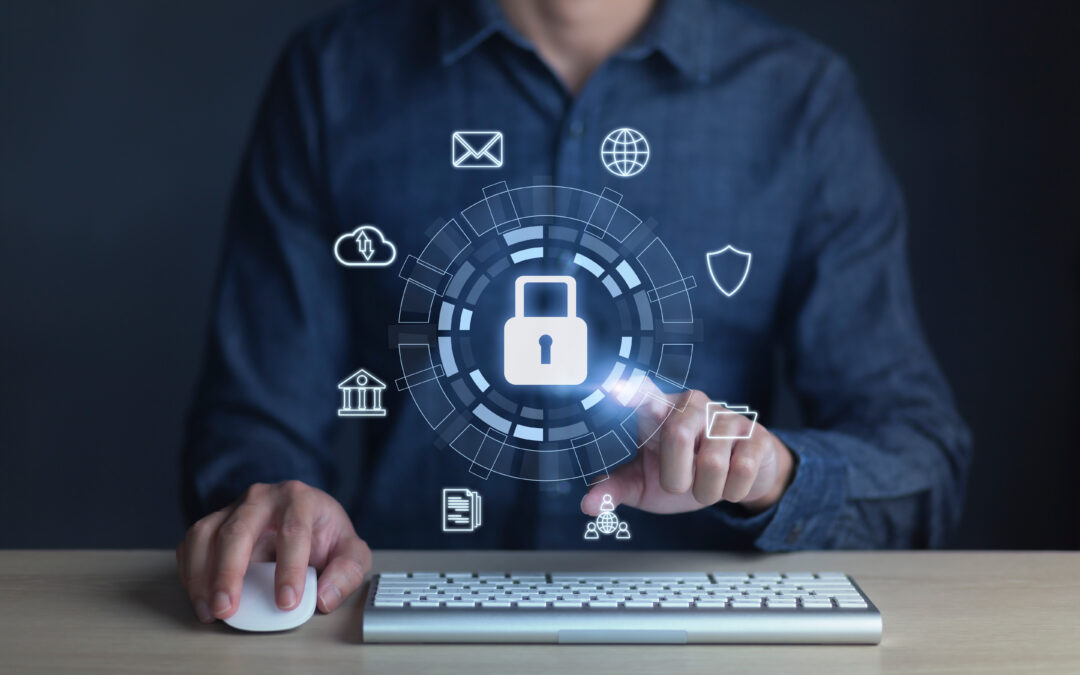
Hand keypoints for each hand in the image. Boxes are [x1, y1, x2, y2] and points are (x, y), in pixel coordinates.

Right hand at [176, 480, 370, 622]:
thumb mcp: (350, 551)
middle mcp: (263, 498)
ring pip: (207, 534)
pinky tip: (200, 597)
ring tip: (210, 610)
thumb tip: (324, 598)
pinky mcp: (214, 522)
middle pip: (239, 530)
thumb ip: (346, 572)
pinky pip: (192, 543)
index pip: (294, 531)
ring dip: (202, 574)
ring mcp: (234, 508)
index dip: (289, 569)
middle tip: (228, 608)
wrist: (304, 515)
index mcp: (301, 499)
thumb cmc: (324, 534)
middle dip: (230, 572)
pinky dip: (190, 571)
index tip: (287, 602)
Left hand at [582, 388, 793, 516]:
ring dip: (706, 490)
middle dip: (676, 477)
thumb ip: (616, 489)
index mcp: (660, 412)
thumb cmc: (685, 472)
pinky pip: (741, 470)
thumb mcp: (645, 483)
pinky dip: (731, 491)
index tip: (616, 389)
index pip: (644, 395)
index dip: (632, 392)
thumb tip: (587, 504)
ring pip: (712, 462)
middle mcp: (693, 405)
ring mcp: (726, 417)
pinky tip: (731, 482)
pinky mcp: (755, 435)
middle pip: (676, 436)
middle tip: (680, 483)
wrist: (737, 479)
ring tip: (707, 484)